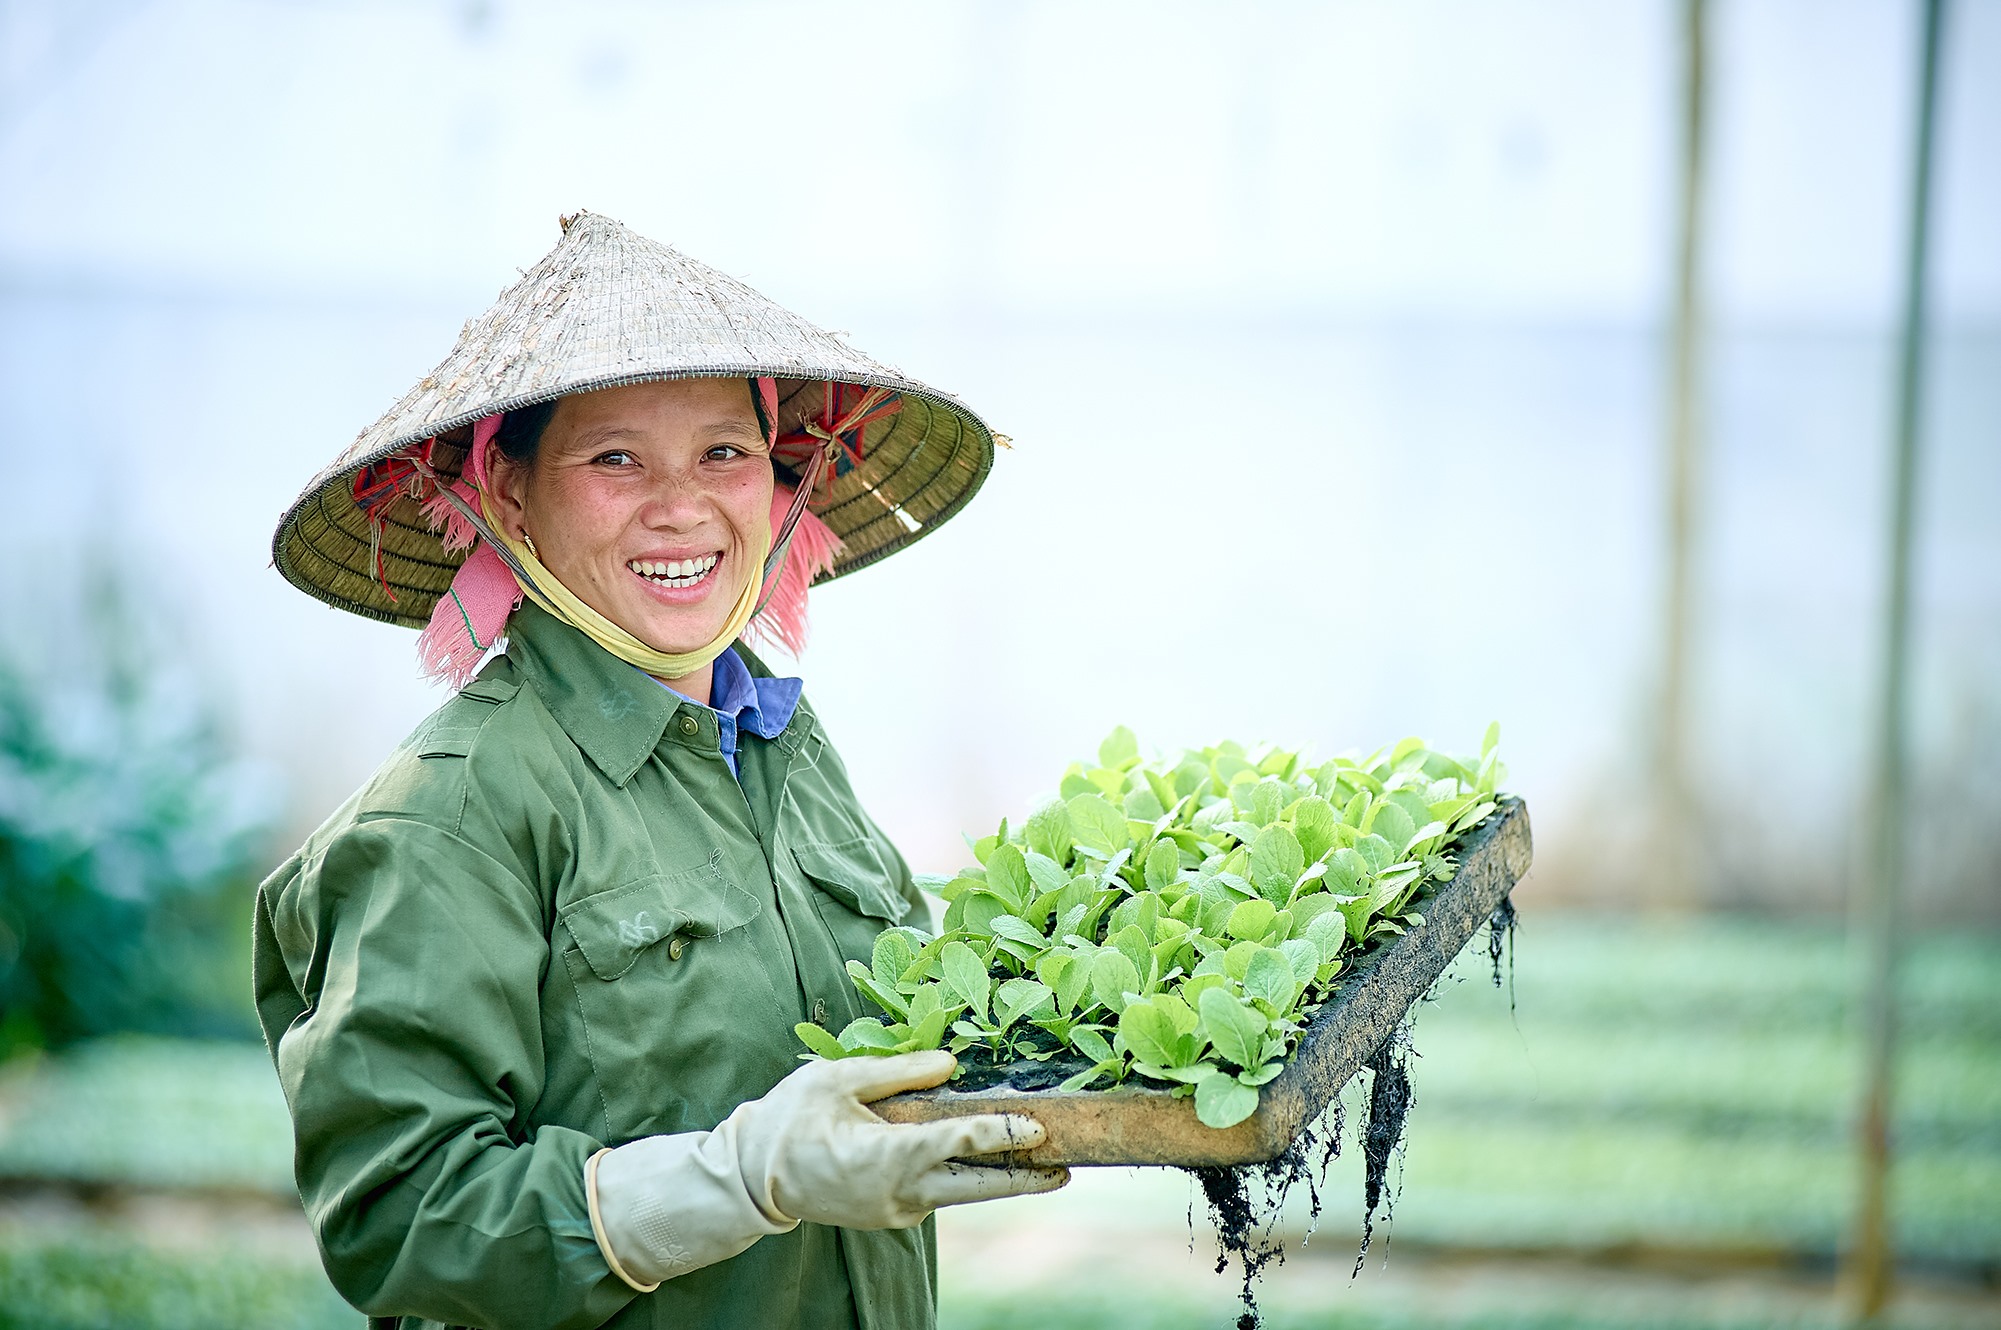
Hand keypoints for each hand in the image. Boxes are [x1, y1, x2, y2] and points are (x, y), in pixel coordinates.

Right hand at [589, 1050, 1067, 1289]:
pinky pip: (938, 1196)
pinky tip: (993, 1169)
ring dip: (1002, 1182)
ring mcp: (895, 1209)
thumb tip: (951, 1063)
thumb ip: (898, 1071)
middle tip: (1066, 1168)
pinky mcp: (890, 1215)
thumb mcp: (839, 1079)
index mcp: (885, 1154)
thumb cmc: (790, 1117)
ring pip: (961, 1195)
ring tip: (1046, 1172)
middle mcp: (897, 1190)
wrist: (753, 1178)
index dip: (1002, 1134)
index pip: (958, 1144)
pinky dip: (968, 1182)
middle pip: (975, 1186)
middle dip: (1024, 1177)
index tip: (1039, 1127)